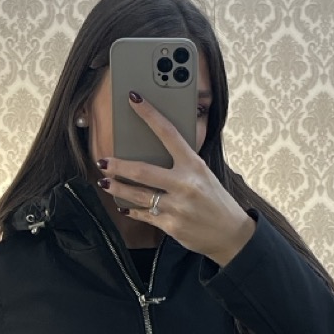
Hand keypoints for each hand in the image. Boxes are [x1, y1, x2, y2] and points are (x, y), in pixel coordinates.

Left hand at [98, 92, 255, 266]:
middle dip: (118, 166)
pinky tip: (123, 206)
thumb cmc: (216, 200)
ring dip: (117, 188)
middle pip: (142, 171)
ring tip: (105, 182)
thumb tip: (152, 153)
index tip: (134, 100)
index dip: (150, 115)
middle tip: (102, 161)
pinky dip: (131, 210)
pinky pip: (144, 215)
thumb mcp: (204, 175)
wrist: (231, 234)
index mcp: (194, 165)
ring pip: (138, 195)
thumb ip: (182, 165)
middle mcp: (185, 184)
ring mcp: (177, 207)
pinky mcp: (171, 225)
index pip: (169, 133)